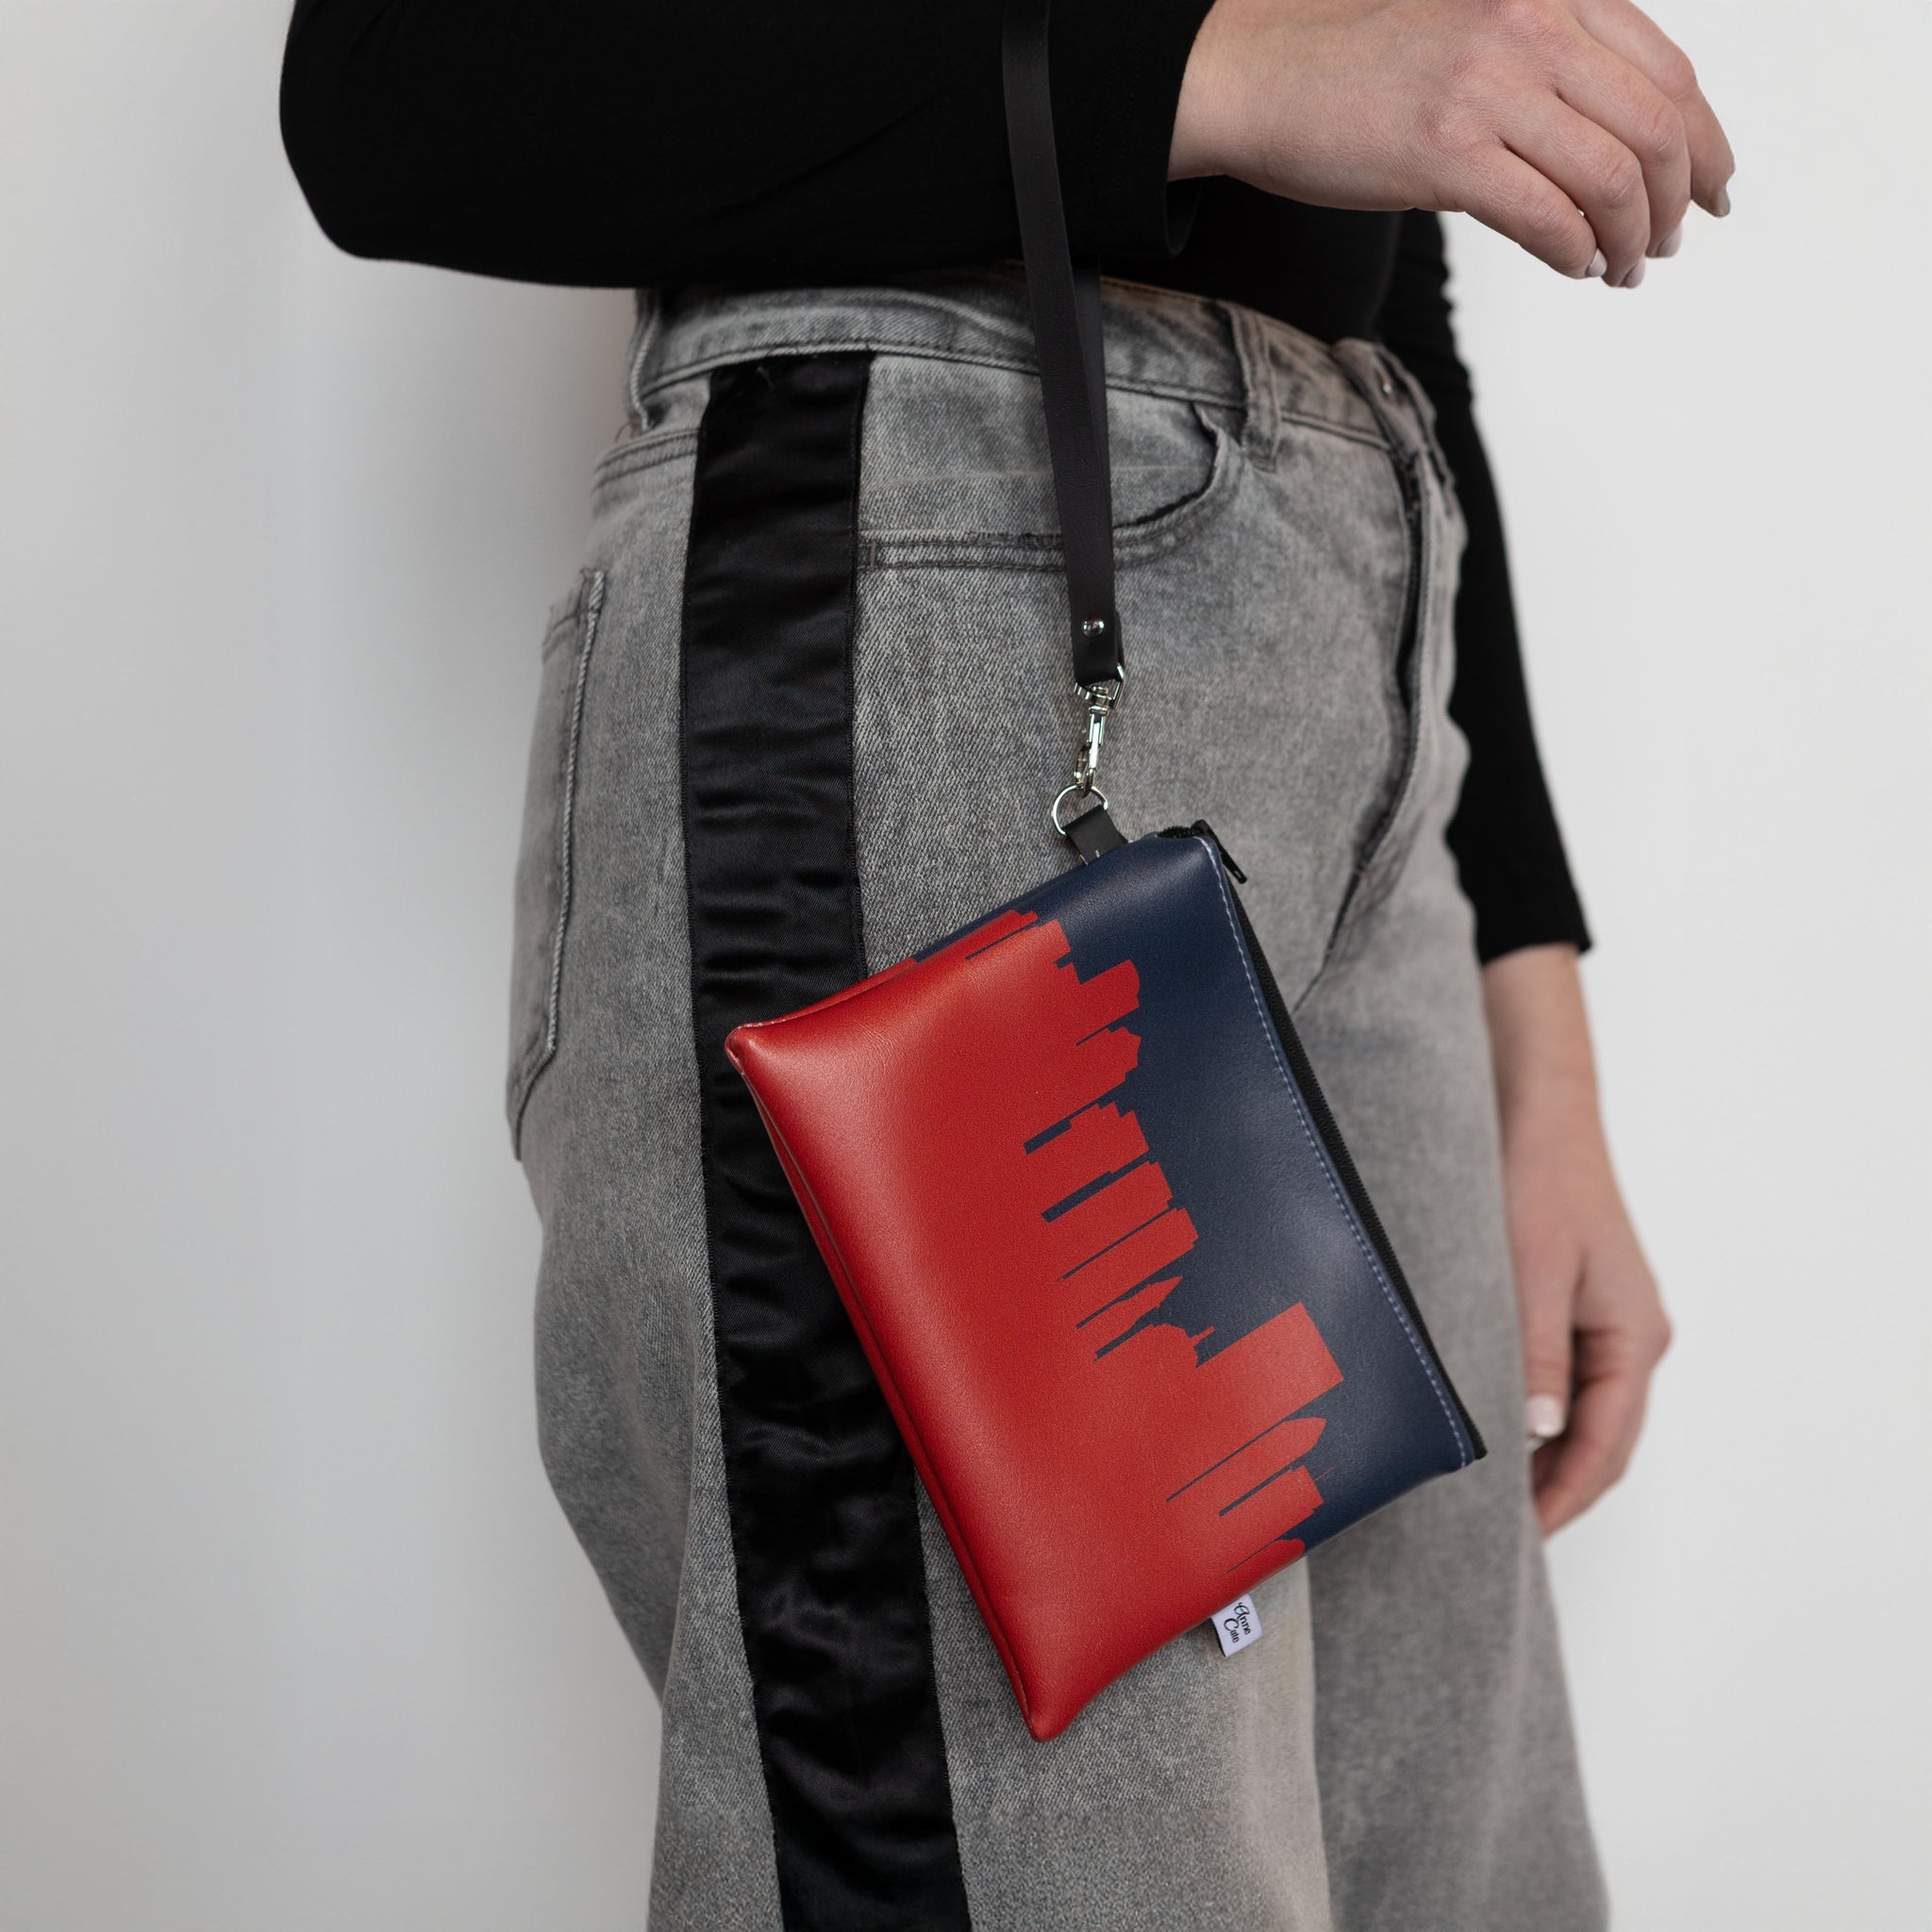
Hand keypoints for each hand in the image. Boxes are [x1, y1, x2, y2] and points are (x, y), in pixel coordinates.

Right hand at [1170, 0, 1734, 287]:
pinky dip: (1576, 252)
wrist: (1262, 77)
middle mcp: (1530, 26)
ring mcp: (1489, 87)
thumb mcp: (1478, 36)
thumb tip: (1622, 141)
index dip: (1706, 142)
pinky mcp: (1446, 151)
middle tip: (1669, 243)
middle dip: (1678, 200)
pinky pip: (1547, 216)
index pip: (1668, 72)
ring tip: (1621, 267)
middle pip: (1656, 127)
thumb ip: (1550, 65)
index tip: (1714, 188)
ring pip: (1612, 177)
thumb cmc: (1360, 68)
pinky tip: (1575, 265)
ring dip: (1630, 237)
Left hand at [1482, 945, 1670, 1532]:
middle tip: (1496, 1529)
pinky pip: (1558, 1375)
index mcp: (1635, 1337)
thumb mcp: (1530, 1270)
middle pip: (1598, 1439)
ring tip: (1486, 1491)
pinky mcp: (1573, 1302)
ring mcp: (1604, 1321)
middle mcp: (1630, 1336)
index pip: (1605, 1447)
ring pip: (1577, 1411)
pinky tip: (1489, 1423)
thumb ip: (1533, 1353)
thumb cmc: (1539, 1177)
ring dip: (1540, 1453)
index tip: (1521, 1537)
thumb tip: (1535, 1434)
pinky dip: (1529, 1409)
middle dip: (1554, 1488)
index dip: (1564, 1498)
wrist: (1536, 1107)